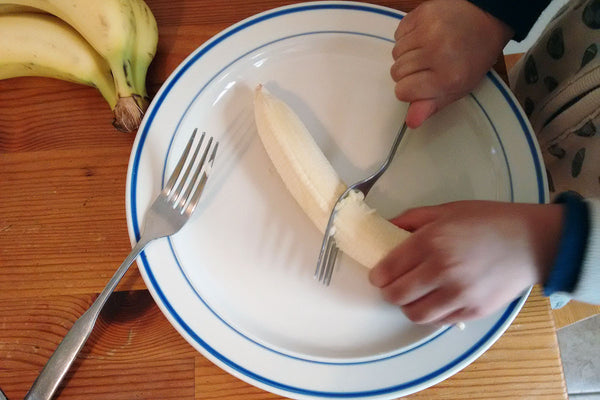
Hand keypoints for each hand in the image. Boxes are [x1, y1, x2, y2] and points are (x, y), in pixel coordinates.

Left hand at [369, 201, 563, 324]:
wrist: (531, 241)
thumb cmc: (487, 221)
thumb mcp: (446, 210)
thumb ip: (411, 219)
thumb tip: (385, 229)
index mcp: (430, 242)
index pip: (387, 270)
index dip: (378, 276)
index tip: (380, 275)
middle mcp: (441, 270)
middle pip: (396, 296)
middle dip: (389, 292)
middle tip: (394, 285)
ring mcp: (458, 294)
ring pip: (414, 314)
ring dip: (408, 306)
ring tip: (414, 295)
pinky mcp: (473, 310)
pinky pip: (438, 321)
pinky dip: (431, 314)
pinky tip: (435, 300)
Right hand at [391, 0, 513, 127]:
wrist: (486, 18)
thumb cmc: (474, 56)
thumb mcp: (458, 88)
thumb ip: (432, 105)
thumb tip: (411, 121)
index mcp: (447, 77)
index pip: (403, 92)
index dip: (410, 90)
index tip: (422, 83)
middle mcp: (436, 53)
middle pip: (396, 72)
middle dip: (408, 72)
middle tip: (427, 65)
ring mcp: (427, 31)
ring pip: (396, 53)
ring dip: (407, 54)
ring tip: (427, 49)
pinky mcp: (421, 14)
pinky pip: (398, 34)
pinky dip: (407, 37)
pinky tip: (424, 36)